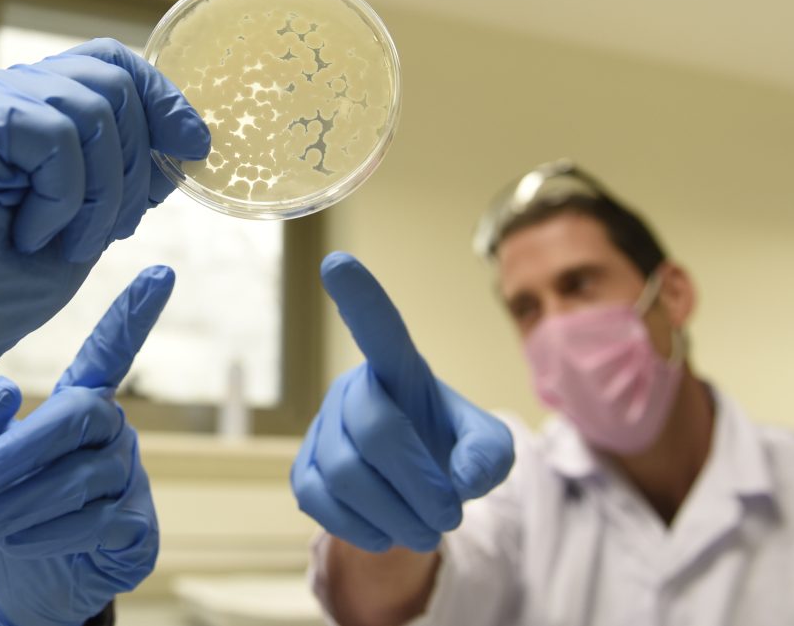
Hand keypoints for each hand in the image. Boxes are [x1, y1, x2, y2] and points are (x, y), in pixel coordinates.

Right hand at [0, 39, 208, 429]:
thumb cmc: (6, 279)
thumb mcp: (91, 216)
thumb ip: (128, 167)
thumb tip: (189, 134)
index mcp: (32, 101)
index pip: (112, 64)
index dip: (162, 98)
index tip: (195, 146)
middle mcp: (0, 90)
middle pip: (110, 81)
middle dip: (134, 164)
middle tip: (113, 231)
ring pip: (88, 111)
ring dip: (98, 194)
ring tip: (69, 242)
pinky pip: (53, 137)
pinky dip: (62, 196)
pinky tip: (31, 234)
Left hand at [0, 265, 171, 625]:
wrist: (12, 578)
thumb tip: (1, 392)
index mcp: (78, 401)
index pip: (110, 352)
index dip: (134, 315)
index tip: (161, 272)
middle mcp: (112, 432)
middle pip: (78, 417)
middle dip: (22, 448)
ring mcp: (129, 478)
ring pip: (82, 477)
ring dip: (23, 502)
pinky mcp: (138, 526)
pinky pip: (97, 521)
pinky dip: (49, 532)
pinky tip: (21, 541)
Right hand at [290, 252, 514, 552]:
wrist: (414, 497)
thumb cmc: (449, 453)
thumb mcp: (488, 449)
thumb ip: (491, 454)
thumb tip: (461, 477)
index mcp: (399, 369)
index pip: (379, 328)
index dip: (360, 297)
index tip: (337, 263)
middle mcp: (353, 388)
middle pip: (377, 430)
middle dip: (419, 484)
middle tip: (449, 518)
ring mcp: (321, 427)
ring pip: (346, 474)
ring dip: (396, 515)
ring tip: (425, 530)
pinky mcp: (303, 468)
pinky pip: (319, 500)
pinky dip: (361, 528)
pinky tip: (385, 531)